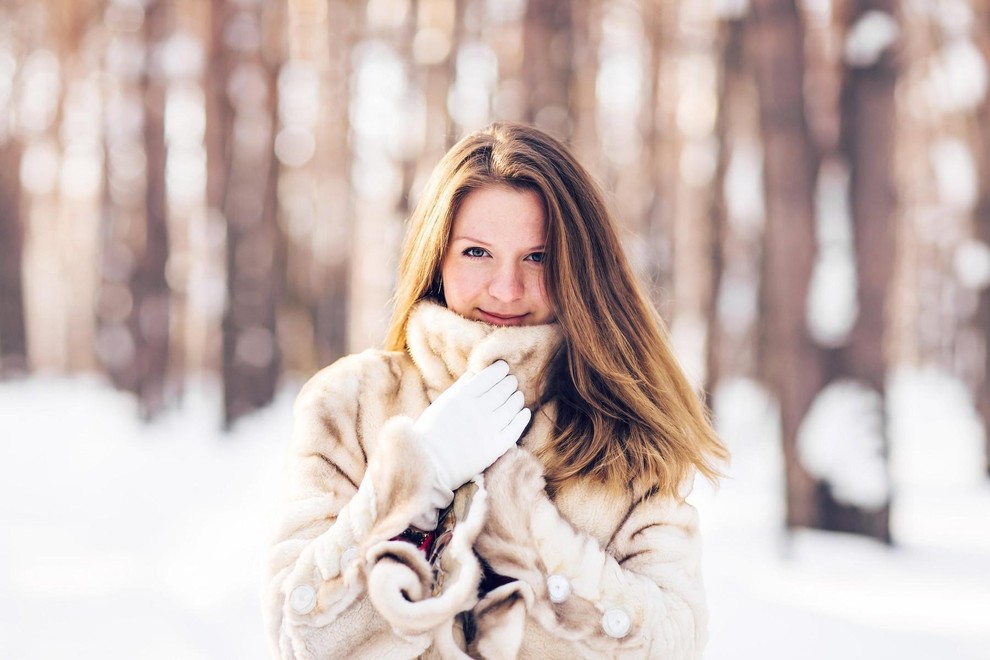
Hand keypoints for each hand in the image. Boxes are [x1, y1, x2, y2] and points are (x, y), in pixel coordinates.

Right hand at [412, 360, 530, 524]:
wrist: (430, 464)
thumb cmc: (430, 432)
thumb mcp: (441, 404)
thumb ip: (459, 387)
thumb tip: (473, 373)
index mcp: (462, 397)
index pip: (488, 376)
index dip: (499, 370)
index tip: (503, 368)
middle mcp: (478, 409)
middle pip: (502, 390)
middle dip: (509, 383)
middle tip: (512, 381)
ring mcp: (489, 428)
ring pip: (511, 407)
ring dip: (517, 398)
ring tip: (518, 395)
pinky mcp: (496, 446)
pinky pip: (515, 428)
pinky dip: (522, 418)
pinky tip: (524, 413)